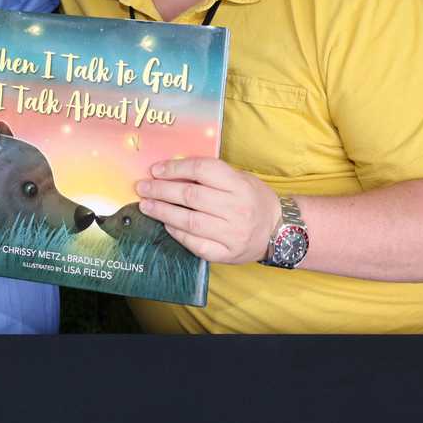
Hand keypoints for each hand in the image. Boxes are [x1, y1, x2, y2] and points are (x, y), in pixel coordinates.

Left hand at [136, 157, 280, 264]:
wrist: (280, 230)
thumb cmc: (253, 199)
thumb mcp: (239, 178)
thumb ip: (210, 175)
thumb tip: (170, 171)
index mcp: (239, 184)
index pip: (202, 170)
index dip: (175, 168)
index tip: (155, 169)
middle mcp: (236, 208)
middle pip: (191, 195)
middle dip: (161, 190)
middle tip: (142, 187)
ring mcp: (232, 233)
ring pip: (189, 221)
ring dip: (162, 212)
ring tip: (145, 206)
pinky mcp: (226, 253)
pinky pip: (195, 243)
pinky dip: (177, 233)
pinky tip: (166, 224)